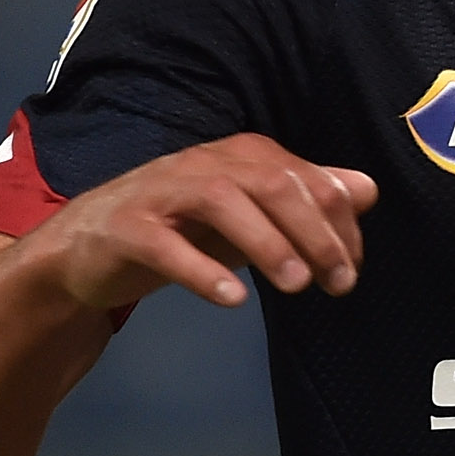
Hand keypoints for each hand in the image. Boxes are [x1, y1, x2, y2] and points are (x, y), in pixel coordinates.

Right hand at [31, 133, 378, 311]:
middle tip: (340, 281)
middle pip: (270, 182)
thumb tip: (366, 189)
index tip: (354, 267)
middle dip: (313, 230)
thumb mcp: (251, 217)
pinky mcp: (127, 229)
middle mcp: (203, 164)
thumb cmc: (180, 229)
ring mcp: (162, 193)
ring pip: (221, 201)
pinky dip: (201, 270)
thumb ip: (305, 201)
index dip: (338, 219)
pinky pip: (165, 244)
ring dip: (266, 241)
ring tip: (296, 285)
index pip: (303, 176)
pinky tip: (232, 298)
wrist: (88, 248)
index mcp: (239, 157)